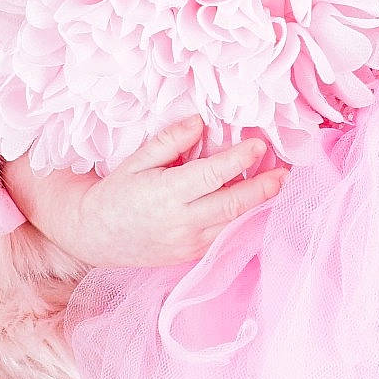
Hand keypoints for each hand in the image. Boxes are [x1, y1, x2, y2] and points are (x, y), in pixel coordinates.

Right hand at [65, 115, 288, 267]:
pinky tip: (249, 200)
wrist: (95, 237)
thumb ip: (170, 142)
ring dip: (256, 203)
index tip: (259, 144)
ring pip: (233, 223)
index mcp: (165, 195)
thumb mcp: (136, 162)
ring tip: (275, 182)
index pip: (212, 175)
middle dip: (263, 188)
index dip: (239, 159)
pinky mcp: (191, 255)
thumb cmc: (114, 194)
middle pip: (233, 205)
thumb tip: (200, 123)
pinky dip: (239, 217)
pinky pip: (223, 234)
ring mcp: (188, 243)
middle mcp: (180, 223)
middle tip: (284, 172)